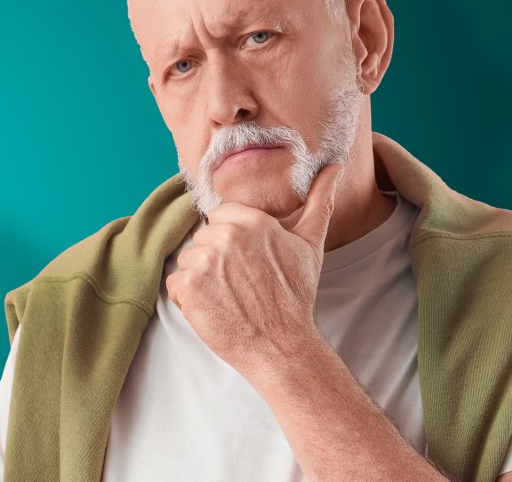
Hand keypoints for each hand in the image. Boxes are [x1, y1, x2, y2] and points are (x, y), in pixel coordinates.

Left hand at [166, 164, 343, 379]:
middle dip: (215, 259)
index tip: (245, 261)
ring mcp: (203, 262)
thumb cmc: (295, 295)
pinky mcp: (188, 287)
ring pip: (187, 260)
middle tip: (240, 283)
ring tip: (228, 296)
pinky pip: (175, 284)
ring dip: (200, 279)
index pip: (219, 216)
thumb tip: (336, 167)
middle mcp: (225, 236)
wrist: (281, 344)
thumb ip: (318, 201)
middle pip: (202, 238)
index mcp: (251, 221)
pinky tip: (214, 308)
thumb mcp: (310, 244)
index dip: (230, 239)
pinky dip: (188, 299)